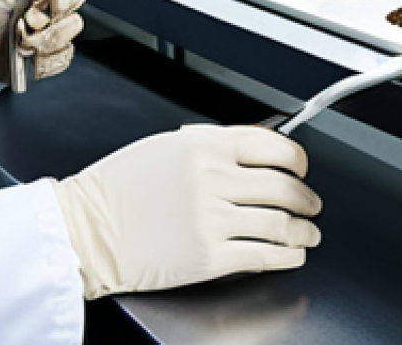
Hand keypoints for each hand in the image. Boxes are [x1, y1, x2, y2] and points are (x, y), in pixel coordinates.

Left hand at [0, 0, 83, 88]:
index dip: (62, 3)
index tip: (42, 7)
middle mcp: (45, 15)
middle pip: (72, 22)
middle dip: (49, 29)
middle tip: (25, 28)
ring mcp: (44, 39)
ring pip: (66, 45)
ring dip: (42, 48)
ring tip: (19, 46)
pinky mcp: (40, 61)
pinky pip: (58, 64)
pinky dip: (42, 64)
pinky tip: (24, 59)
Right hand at [52, 124, 321, 298]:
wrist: (90, 227)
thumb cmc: (119, 187)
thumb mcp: (165, 147)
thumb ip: (209, 146)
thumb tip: (253, 153)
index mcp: (202, 144)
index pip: (273, 145)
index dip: (297, 159)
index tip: (301, 167)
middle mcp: (212, 178)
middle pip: (284, 187)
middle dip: (307, 198)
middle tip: (311, 202)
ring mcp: (213, 219)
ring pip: (282, 223)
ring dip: (304, 230)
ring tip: (308, 232)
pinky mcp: (211, 257)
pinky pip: (266, 256)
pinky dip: (288, 256)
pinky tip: (291, 254)